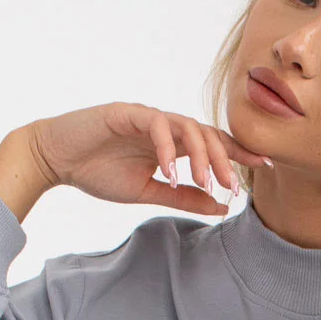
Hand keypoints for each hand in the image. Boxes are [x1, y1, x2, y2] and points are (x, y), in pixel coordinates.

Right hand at [26, 102, 272, 213]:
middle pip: (206, 133)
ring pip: (186, 125)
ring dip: (200, 155)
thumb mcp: (148, 192)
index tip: (264, 167)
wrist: (56, 158)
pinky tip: (170, 173)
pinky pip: (155, 125)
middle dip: (225, 158)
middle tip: (235, 185)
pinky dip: (167, 149)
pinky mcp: (126, 113)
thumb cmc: (98, 171)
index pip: (211, 143)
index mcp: (170, 144)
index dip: (238, 153)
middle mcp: (163, 126)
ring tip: (206, 182)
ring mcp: (146, 117)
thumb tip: (222, 206)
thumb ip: (183, 197)